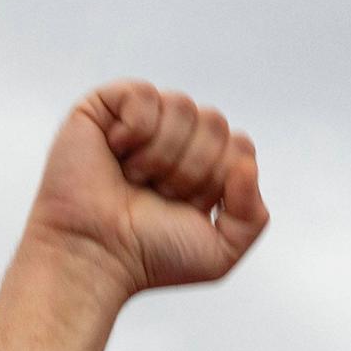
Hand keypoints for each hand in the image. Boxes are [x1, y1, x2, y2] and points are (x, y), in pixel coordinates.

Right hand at [30, 82, 267, 302]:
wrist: (97, 256)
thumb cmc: (150, 256)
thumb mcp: (220, 252)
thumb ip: (253, 215)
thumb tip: (246, 159)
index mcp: (203, 166)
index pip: (239, 145)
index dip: (220, 178)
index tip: (189, 207)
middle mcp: (174, 139)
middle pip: (215, 122)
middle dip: (192, 169)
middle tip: (159, 194)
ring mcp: (140, 121)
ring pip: (183, 106)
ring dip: (162, 155)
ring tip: (134, 178)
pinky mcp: (105, 106)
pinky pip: (145, 95)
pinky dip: (136, 130)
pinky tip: (117, 152)